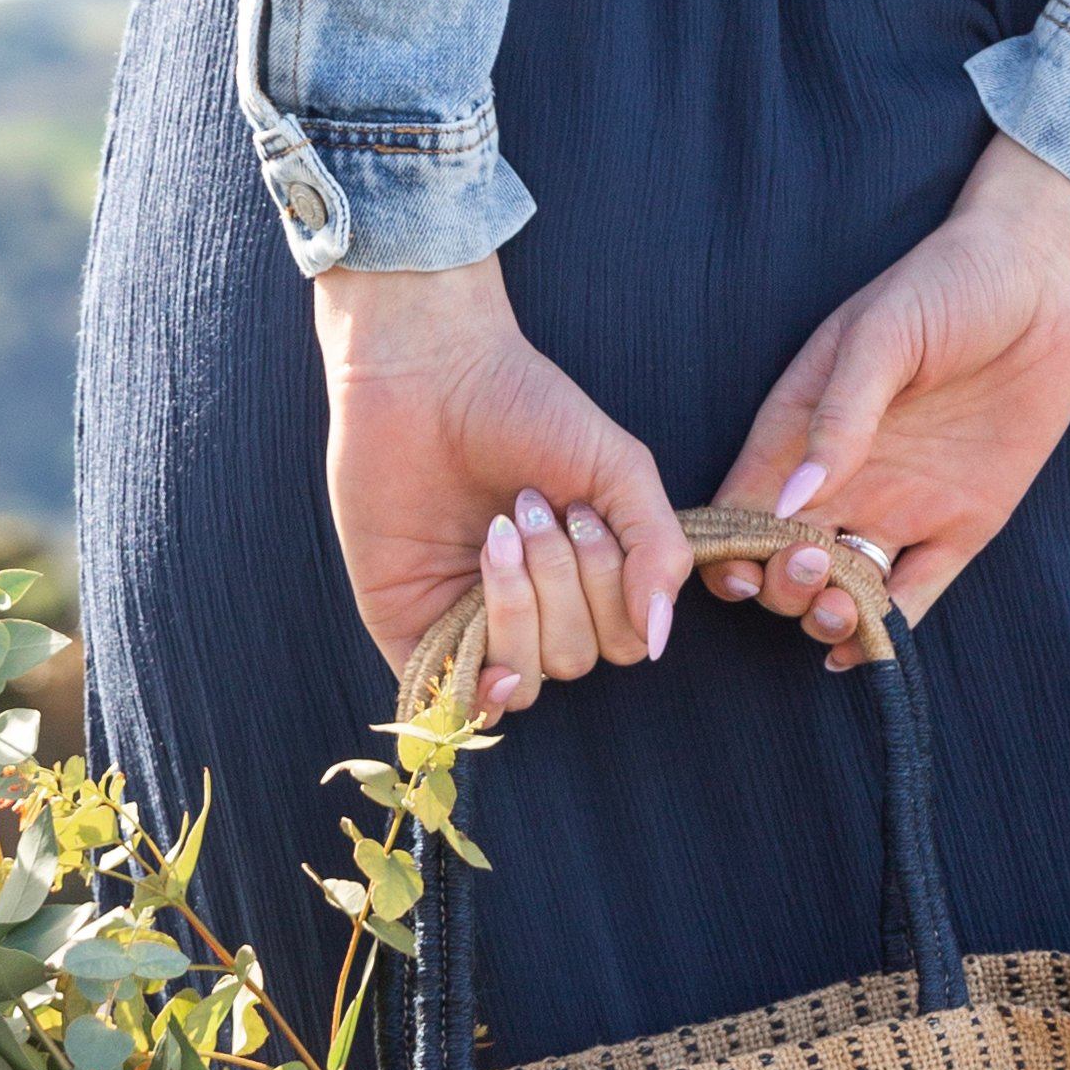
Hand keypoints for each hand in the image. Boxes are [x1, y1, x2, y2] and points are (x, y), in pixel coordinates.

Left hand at [313, 258, 691, 707]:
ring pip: (524, 677)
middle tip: (531, 507)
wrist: (425, 371)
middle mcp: (531, 608)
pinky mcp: (410, 626)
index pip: (623, 640)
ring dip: (522, 605)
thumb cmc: (523, 405)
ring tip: (498, 530)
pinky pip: (451, 698)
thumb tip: (658, 639)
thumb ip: (658, 550)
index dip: (613, 590)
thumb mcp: (618, 468)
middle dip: (563, 583)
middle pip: (576, 660)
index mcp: (580, 577)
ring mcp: (470, 622)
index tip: (583, 511)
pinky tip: (489, 649)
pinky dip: (477, 688)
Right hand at [713, 139, 1069, 656]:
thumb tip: (791, 501)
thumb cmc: (948, 284)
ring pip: (841, 590)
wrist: (1046, 279)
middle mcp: (841, 480)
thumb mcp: (882, 335)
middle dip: (782, 585)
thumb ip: (839, 417)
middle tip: (812, 565)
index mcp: (798, 431)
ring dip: (825, 616)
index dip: (726, 552)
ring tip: (838, 609)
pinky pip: (912, 596)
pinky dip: (883, 632)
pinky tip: (860, 649)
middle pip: (782, 564)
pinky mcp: (961, 527)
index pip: (739, 510)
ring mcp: (900, 508)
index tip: (740, 568)